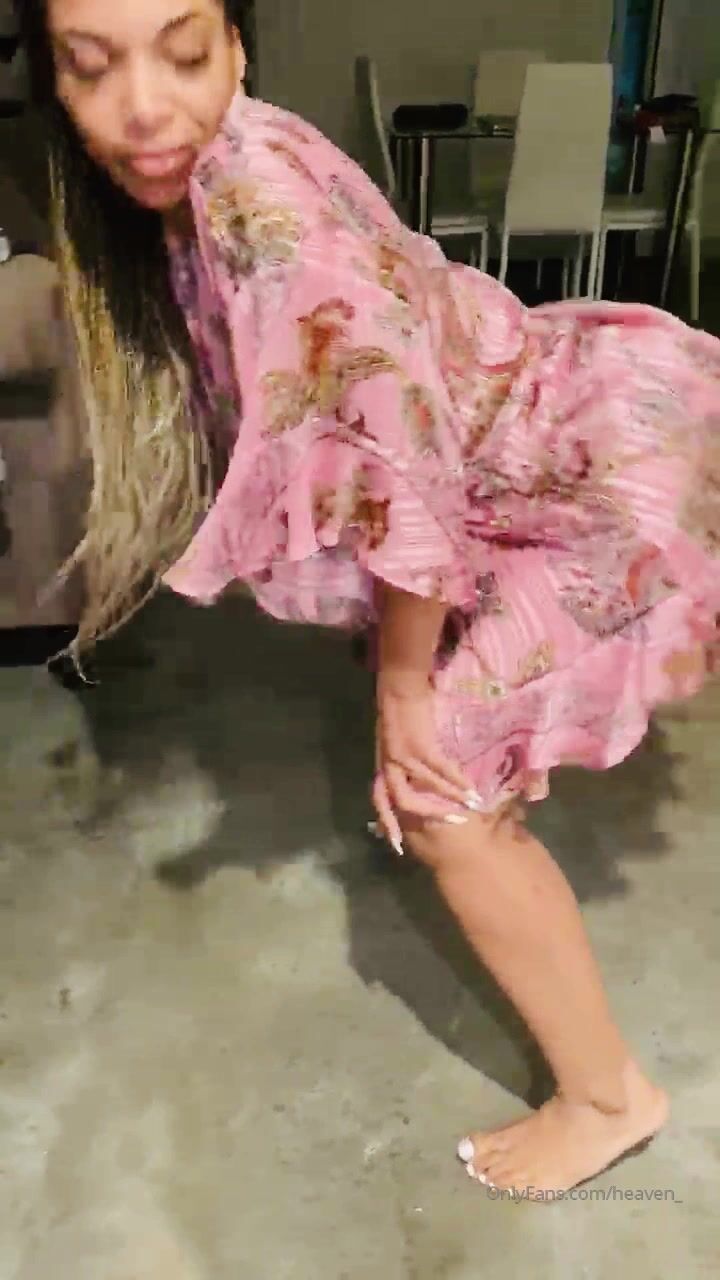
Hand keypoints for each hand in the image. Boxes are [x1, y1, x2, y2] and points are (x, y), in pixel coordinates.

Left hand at [372, 674, 478, 854]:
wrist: (398, 688)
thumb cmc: (397, 714)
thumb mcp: (391, 743)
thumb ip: (398, 764)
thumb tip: (411, 781)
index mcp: (381, 766)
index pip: (379, 801)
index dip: (387, 823)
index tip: (397, 845)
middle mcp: (389, 765)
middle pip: (403, 802)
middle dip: (425, 816)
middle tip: (448, 823)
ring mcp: (405, 756)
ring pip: (427, 789)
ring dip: (450, 800)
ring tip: (470, 807)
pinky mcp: (422, 746)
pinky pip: (442, 770)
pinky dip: (457, 781)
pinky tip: (471, 787)